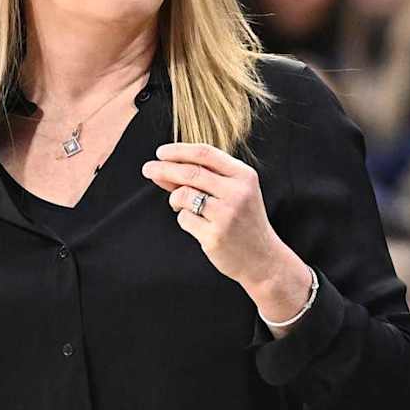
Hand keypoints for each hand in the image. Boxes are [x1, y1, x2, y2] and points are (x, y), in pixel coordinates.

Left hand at [142, 143, 309, 315]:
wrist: (262, 258)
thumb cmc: (243, 220)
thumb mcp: (233, 192)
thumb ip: (203, 177)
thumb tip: (162, 167)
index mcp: (244, 176)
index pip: (205, 154)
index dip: (179, 151)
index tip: (160, 152)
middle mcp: (237, 193)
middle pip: (190, 173)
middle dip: (164, 169)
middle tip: (147, 169)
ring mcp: (226, 215)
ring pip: (183, 195)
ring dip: (175, 199)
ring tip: (182, 206)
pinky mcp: (214, 235)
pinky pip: (184, 219)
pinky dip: (184, 219)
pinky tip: (198, 225)